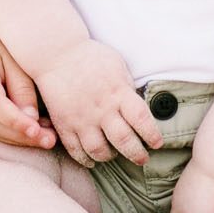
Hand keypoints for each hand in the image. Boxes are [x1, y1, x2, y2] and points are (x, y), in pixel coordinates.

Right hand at [0, 16, 52, 149]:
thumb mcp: (19, 58)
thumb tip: (30, 122)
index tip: (38, 131)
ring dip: (19, 138)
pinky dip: (11, 133)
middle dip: (22, 135)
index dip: (16, 122)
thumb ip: (23, 89)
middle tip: (50, 141)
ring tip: (46, 138)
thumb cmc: (5, 42)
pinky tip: (32, 133)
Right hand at [30, 41, 161, 166]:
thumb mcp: (117, 66)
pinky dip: (85, 159)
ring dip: (110, 157)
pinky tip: (92, 160)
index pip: (142, 119)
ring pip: (99, 150)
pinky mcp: (64, 124)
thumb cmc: (91, 57)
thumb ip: (127, 89)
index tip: (157, 144)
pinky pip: (75, 150)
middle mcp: (102, 108)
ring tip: (115, 155)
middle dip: (137, 154)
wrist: (57, 53)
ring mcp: (82, 118)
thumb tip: (139, 109)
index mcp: (118, 92)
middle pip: (123, 140)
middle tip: (142, 159)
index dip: (152, 135)